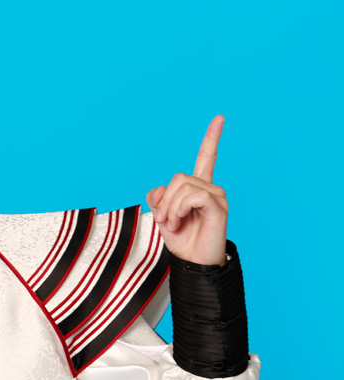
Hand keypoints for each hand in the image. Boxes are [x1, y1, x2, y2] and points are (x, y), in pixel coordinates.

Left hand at [146, 115, 228, 265]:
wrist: (193, 262)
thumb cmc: (182, 240)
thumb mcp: (161, 216)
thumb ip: (158, 198)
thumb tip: (159, 189)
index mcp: (198, 188)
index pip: (206, 158)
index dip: (212, 138)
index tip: (220, 118)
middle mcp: (210, 188)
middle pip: (178, 177)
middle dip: (165, 200)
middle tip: (165, 220)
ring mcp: (217, 196)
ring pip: (183, 186)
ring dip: (170, 207)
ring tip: (174, 223)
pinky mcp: (218, 206)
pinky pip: (194, 196)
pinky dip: (181, 208)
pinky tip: (182, 219)